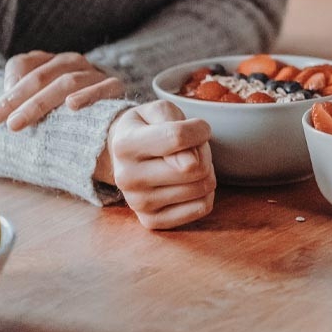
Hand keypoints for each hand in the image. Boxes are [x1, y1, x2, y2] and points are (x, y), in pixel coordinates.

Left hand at [0, 51, 126, 130]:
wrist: (111, 117)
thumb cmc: (67, 113)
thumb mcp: (40, 104)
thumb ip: (21, 100)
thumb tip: (4, 109)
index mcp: (49, 61)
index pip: (21, 66)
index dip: (5, 92)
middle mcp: (70, 61)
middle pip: (40, 77)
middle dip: (17, 101)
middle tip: (2, 124)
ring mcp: (93, 72)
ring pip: (66, 82)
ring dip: (40, 102)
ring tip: (20, 123)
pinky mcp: (114, 85)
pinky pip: (103, 87)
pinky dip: (88, 95)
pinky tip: (72, 105)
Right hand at [103, 100, 215, 230]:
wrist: (128, 154)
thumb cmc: (150, 127)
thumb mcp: (159, 110)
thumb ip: (175, 124)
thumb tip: (189, 164)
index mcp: (124, 144)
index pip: (178, 137)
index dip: (200, 130)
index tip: (199, 128)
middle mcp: (126, 177)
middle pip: (195, 166)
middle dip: (204, 152)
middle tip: (192, 148)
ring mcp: (137, 203)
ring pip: (202, 187)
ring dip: (206, 171)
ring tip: (189, 164)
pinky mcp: (151, 221)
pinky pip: (201, 208)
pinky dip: (205, 193)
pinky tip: (190, 183)